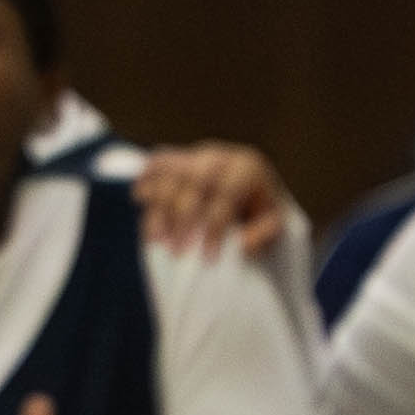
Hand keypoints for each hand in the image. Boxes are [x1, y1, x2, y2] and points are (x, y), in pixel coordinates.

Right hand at [135, 139, 288, 260]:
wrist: (249, 188)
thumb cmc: (260, 210)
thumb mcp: (274, 224)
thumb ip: (264, 235)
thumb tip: (242, 244)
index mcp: (247, 168)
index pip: (226, 195)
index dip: (214, 228)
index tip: (207, 258)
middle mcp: (218, 157)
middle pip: (193, 181)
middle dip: (183, 219)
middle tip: (178, 252)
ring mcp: (193, 155)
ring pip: (169, 174)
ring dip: (159, 209)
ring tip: (158, 242)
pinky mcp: (176, 159)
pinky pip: (155, 167)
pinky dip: (146, 183)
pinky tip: (140, 203)